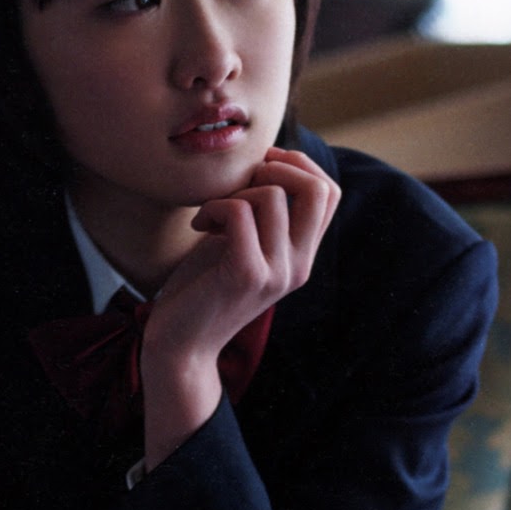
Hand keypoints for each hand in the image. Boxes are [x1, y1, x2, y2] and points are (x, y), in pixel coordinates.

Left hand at [140, 150, 339, 465]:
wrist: (181, 346)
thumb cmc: (203, 290)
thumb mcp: (241, 245)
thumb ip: (261, 215)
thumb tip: (262, 163)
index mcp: (301, 257)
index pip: (329, 193)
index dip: (298, 165)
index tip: (260, 168)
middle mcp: (299, 267)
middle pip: (318, 189)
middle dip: (277, 167)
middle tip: (240, 183)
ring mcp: (276, 273)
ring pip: (272, 196)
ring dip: (234, 192)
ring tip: (212, 214)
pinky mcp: (247, 276)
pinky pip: (240, 213)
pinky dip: (214, 207)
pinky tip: (199, 225)